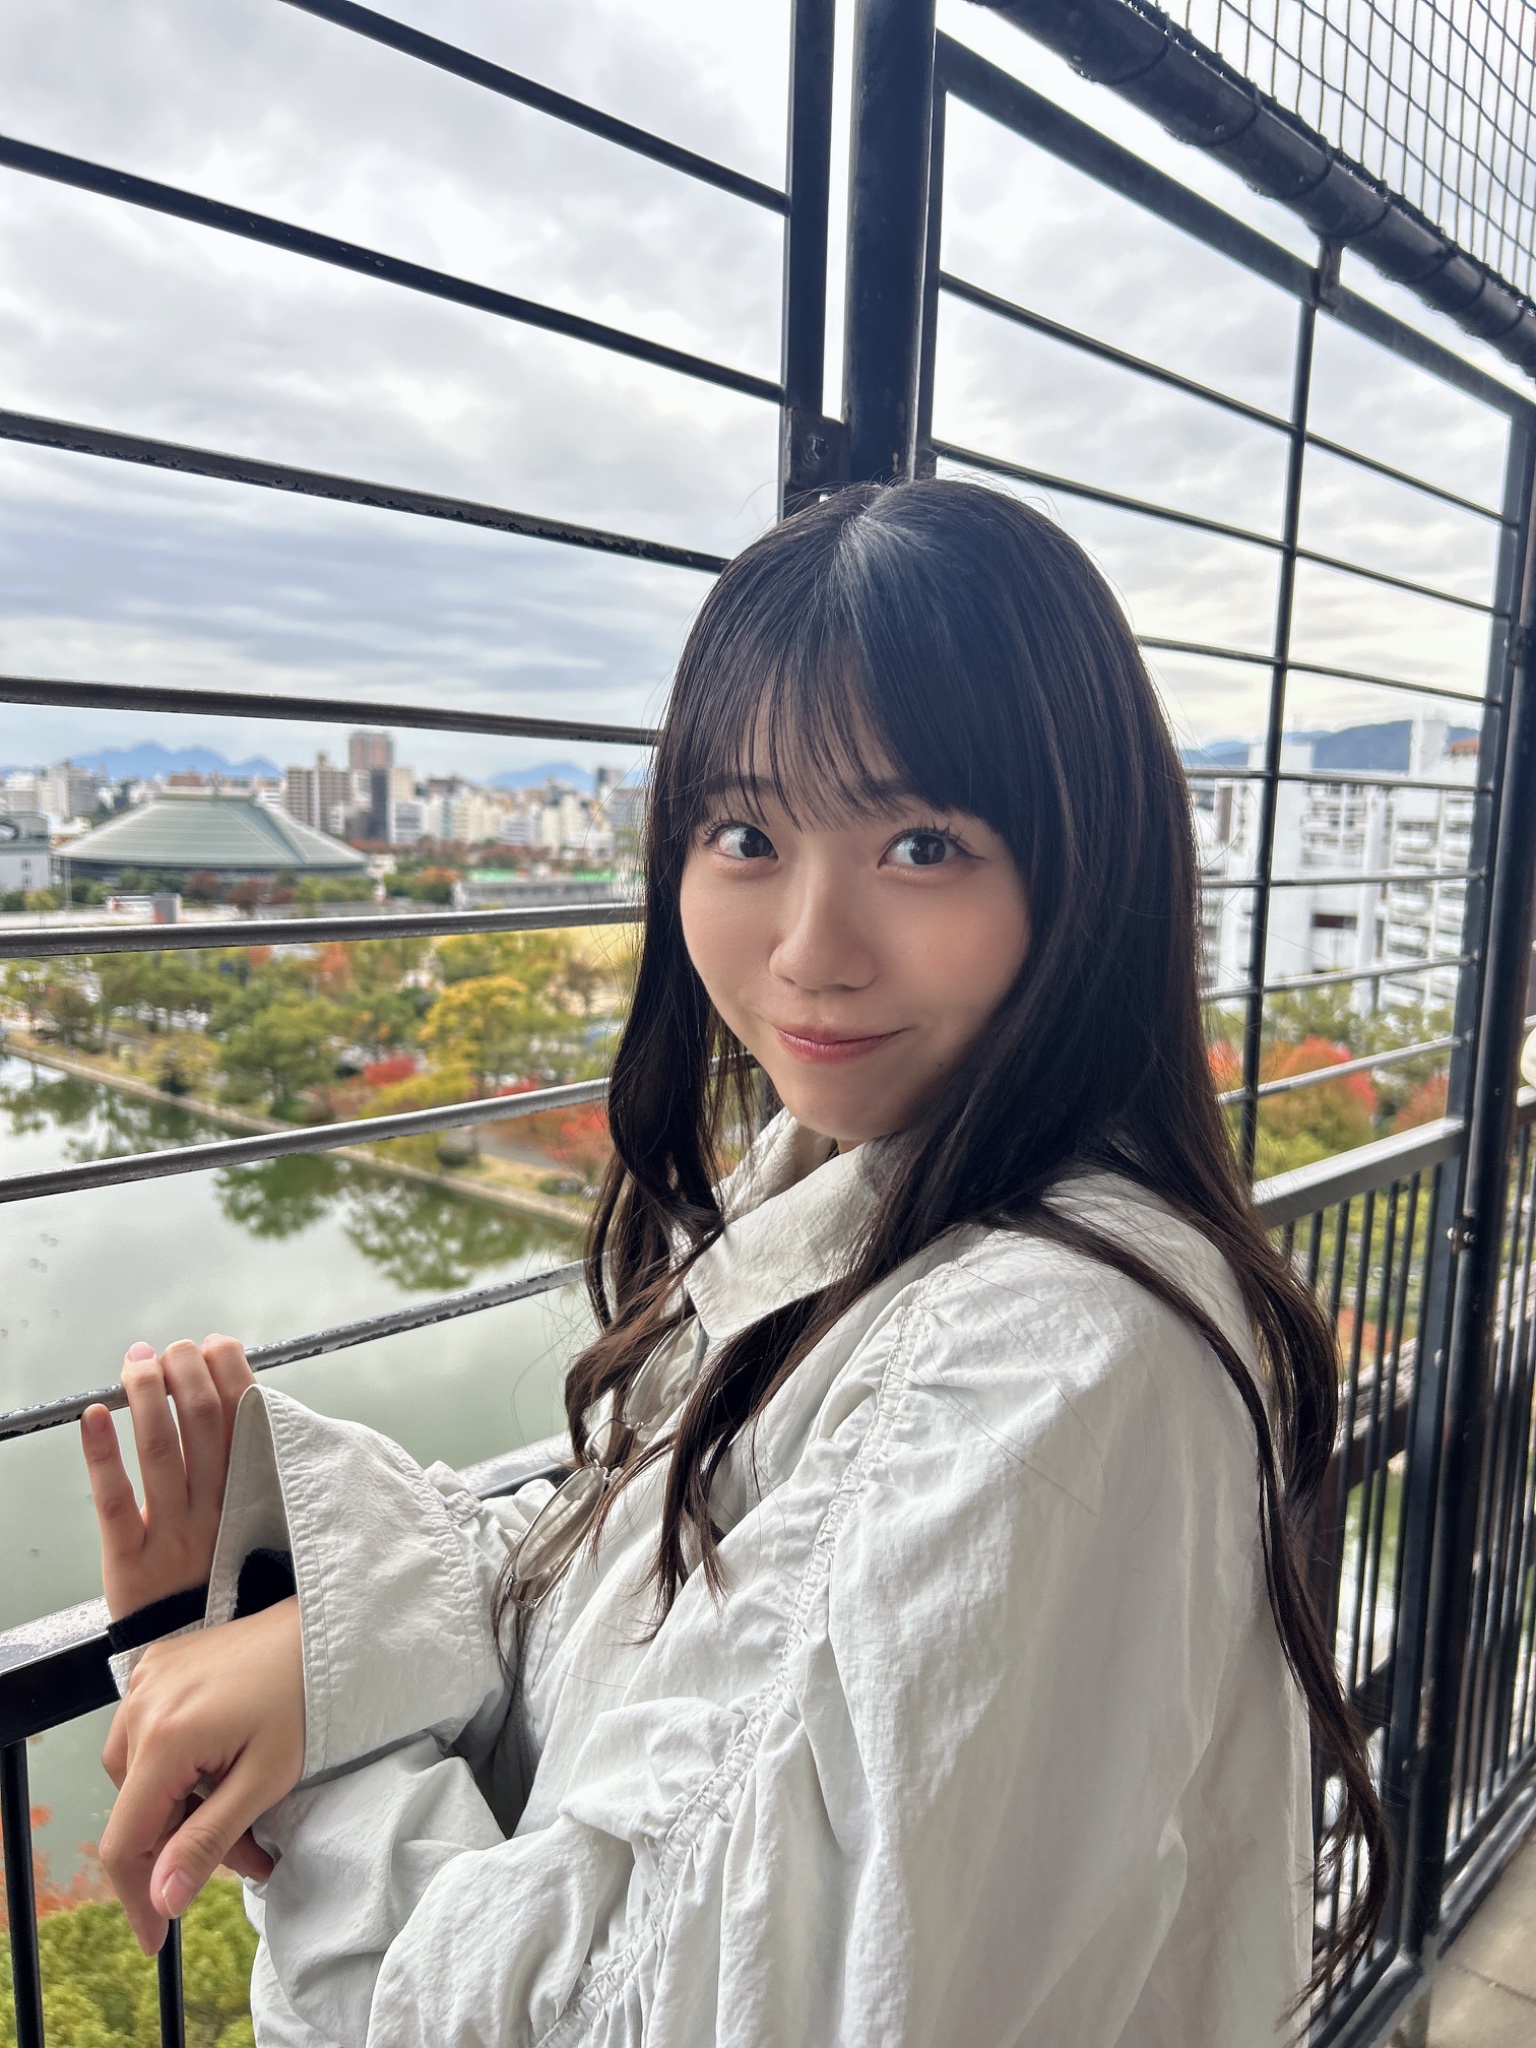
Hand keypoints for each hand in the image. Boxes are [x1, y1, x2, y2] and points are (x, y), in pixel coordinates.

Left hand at [80, 1335, 254, 1619]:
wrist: (192, 1654)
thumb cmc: (220, 1582)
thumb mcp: (252, 1525)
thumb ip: (245, 1473)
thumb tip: (235, 1404)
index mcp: (248, 1498)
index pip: (246, 1418)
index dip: (232, 1372)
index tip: (216, 1344)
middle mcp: (214, 1510)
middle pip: (205, 1424)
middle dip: (187, 1372)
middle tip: (172, 1349)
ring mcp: (171, 1534)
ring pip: (161, 1452)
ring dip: (148, 1397)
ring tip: (137, 1363)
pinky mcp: (129, 1559)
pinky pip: (115, 1501)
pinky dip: (102, 1454)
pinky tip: (94, 1417)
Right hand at [100, 1597, 304, 1953]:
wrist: (328, 1628)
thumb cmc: (306, 1697)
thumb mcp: (265, 1780)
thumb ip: (209, 1841)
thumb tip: (163, 1900)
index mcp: (164, 1735)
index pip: (126, 1839)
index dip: (136, 1896)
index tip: (155, 1938)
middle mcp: (142, 1701)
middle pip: (136, 1806)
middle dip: (185, 1842)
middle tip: (250, 1855)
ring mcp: (147, 1678)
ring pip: (140, 1774)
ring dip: (183, 1805)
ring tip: (242, 1810)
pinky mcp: (161, 1665)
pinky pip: (148, 1733)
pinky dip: (178, 1764)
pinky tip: (221, 1766)